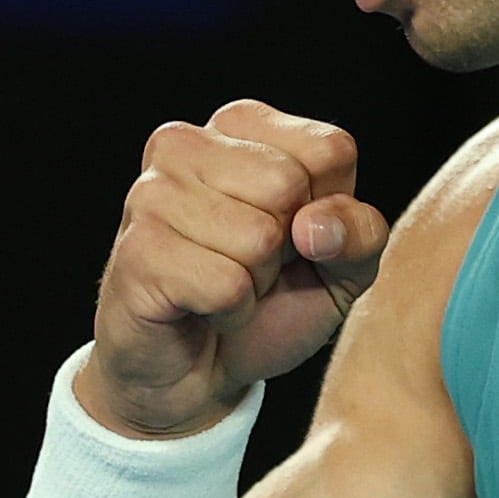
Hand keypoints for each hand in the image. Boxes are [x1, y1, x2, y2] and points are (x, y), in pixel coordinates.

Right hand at [83, 100, 389, 437]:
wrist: (199, 372)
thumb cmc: (270, 306)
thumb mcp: (342, 268)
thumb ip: (360, 233)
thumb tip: (316, 225)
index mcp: (240, 125)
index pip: (330, 149)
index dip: (329, 211)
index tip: (294, 237)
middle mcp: (185, 143)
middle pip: (288, 185)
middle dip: (287, 247)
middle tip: (252, 266)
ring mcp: (152, 193)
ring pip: (257, 237)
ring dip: (255, 283)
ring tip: (224, 285)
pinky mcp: (138, 250)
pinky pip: (226, 285)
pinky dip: (230, 312)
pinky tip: (203, 308)